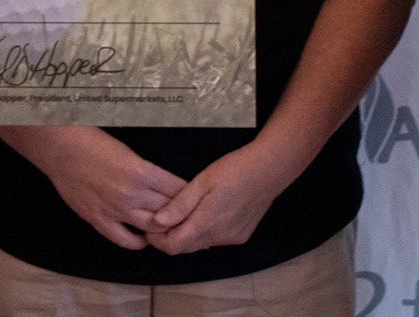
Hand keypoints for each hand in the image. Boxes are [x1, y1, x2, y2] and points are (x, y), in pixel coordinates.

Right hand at [0, 126, 186, 249]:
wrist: (59, 148)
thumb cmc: (92, 141)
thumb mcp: (128, 150)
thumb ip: (146, 170)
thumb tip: (164, 183)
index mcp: (142, 171)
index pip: (178, 190)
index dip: (189, 194)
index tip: (195, 197)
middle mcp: (132, 194)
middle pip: (169, 210)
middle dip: (181, 212)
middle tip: (188, 214)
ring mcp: (115, 210)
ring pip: (152, 228)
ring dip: (163, 227)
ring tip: (168, 225)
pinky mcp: (99, 220)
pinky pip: (125, 240)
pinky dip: (139, 242)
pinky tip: (144, 237)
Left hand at [145, 143, 294, 254]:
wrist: (269, 170)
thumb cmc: (233, 170)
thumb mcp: (202, 182)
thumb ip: (179, 205)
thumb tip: (156, 222)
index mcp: (205, 224)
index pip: (172, 246)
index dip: (157, 239)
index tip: (149, 224)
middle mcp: (219, 237)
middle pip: (185, 247)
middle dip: (169, 236)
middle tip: (162, 216)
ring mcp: (231, 239)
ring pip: (200, 244)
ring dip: (187, 233)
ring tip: (183, 211)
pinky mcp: (241, 236)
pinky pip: (215, 239)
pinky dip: (205, 231)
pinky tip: (206, 212)